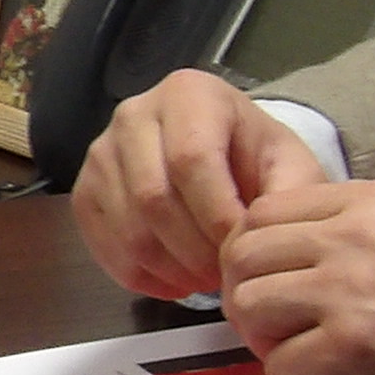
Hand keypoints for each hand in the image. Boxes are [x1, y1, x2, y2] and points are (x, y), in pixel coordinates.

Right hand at [72, 71, 323, 299]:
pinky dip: (142, 278)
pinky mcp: (84, 191)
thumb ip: (290, 193)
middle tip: (225, 275)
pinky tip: (175, 281)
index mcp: (188, 93)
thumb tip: (261, 234)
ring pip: (129, 229)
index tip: (244, 249)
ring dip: (171, 269)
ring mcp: (102, 153)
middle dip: (195, 251)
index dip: (218, 215)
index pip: (192, 159)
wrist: (222, 157)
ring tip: (205, 279)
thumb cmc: (254, 158)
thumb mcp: (288, 165)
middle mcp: (134, 113)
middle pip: (154, 197)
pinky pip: (104, 247)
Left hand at [215, 180, 374, 374]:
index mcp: (372, 201)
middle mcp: (353, 234)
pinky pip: (282, 368)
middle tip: (286, 335)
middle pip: (242, 255)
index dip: (261, 259)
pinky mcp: (354, 346)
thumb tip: (305, 251)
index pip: (264, 212)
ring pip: (251, 308)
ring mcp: (350, 288)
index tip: (284, 292)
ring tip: (317, 364)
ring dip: (272, 346)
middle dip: (252, 302)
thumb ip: (366, 233)